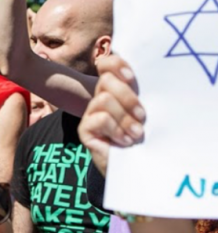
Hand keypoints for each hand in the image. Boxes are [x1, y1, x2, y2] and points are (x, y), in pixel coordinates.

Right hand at [78, 55, 145, 176]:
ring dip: (124, 118)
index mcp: (116, 89)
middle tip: (142, 116)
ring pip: (104, 99)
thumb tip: (148, 76)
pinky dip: (116, 129)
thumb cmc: (146, 139)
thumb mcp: (146, 112)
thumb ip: (141, 94)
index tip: (132, 77)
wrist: (139, 168)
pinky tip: (124, 140)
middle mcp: (100, 98)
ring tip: (136, 134)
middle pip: (106, 81)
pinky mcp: (84, 129)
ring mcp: (90, 113)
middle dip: (127, 97)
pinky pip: (100, 118)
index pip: (107, 64)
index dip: (117, 65)